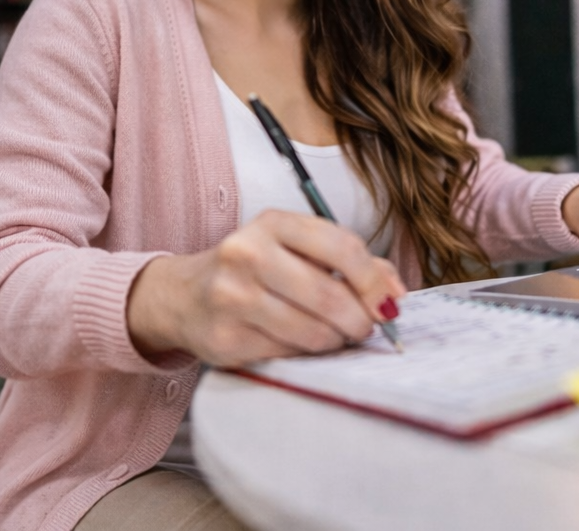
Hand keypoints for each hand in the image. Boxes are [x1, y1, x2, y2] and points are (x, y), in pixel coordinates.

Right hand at [126, 209, 406, 366]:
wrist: (183, 296)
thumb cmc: (255, 270)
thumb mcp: (296, 248)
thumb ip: (350, 262)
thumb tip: (395, 293)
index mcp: (273, 223)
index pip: (342, 247)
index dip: (374, 281)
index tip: (389, 303)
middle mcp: (248, 254)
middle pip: (330, 296)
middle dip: (359, 320)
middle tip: (365, 328)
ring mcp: (232, 297)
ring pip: (312, 332)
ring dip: (334, 341)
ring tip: (334, 336)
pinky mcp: (225, 338)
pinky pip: (287, 354)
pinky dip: (304, 354)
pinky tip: (300, 343)